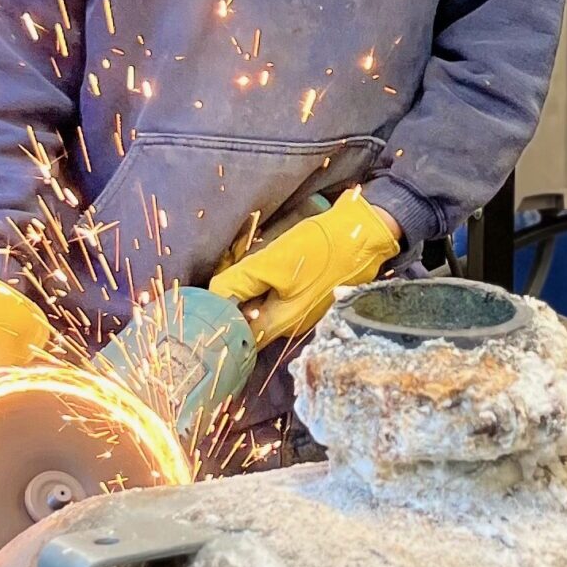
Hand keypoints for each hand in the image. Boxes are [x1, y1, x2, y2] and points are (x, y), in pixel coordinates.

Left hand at [207, 190, 401, 343]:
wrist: (366, 232)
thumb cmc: (320, 250)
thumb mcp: (274, 263)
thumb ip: (240, 282)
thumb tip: (214, 297)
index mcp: (280, 324)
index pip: (237, 334)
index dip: (217, 318)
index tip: (201, 300)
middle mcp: (289, 322)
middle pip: (247, 317)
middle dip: (231, 298)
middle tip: (219, 274)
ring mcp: (300, 306)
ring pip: (260, 302)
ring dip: (247, 286)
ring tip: (236, 262)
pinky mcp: (308, 289)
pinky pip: (276, 291)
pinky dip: (263, 278)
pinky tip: (262, 259)